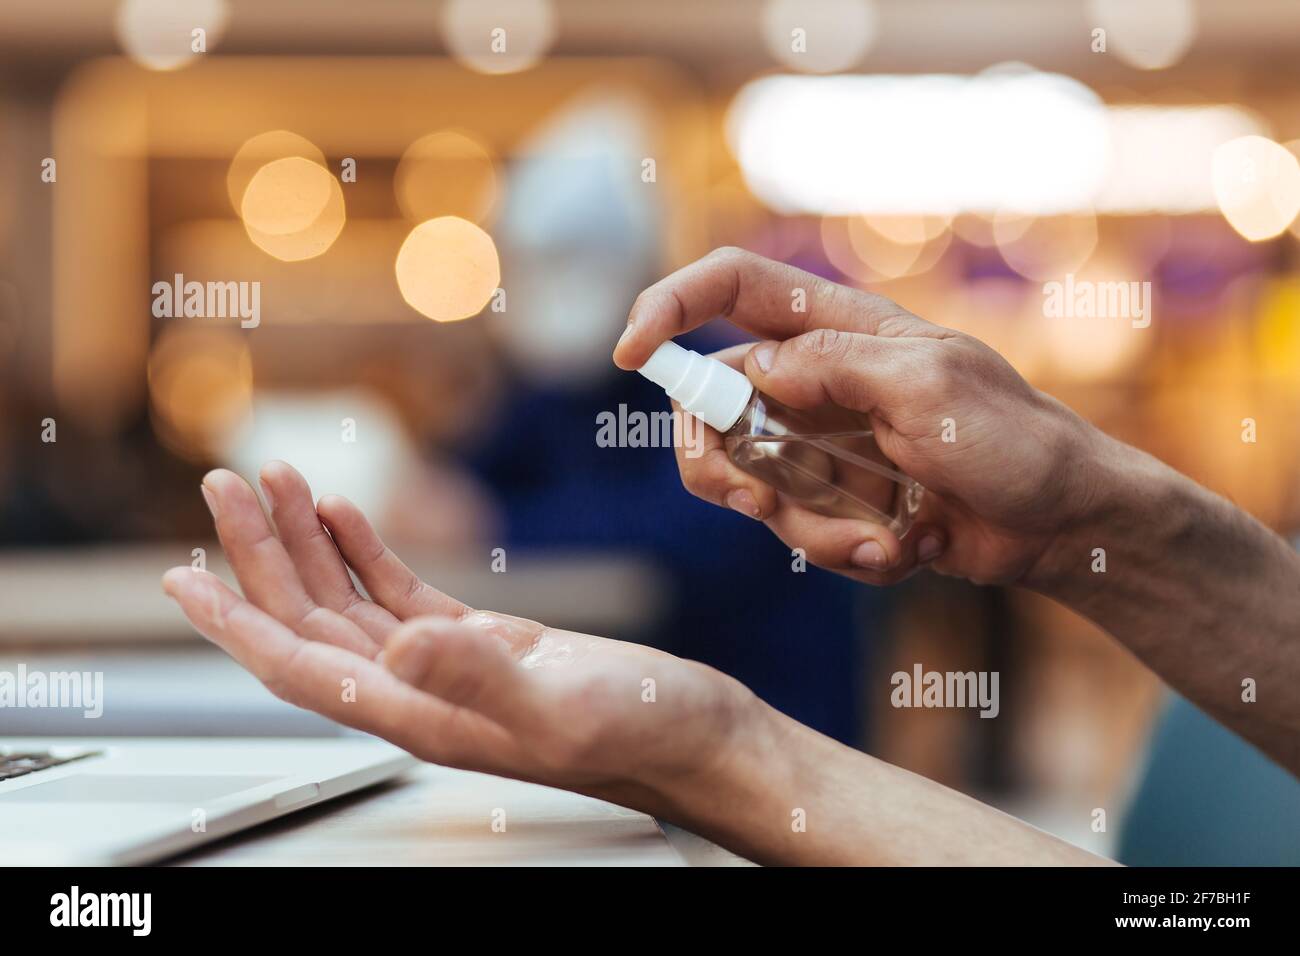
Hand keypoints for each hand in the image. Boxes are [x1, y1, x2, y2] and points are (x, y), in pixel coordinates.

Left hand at [162, 462, 758, 817]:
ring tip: (275, 483)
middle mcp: (420, 693)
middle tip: (225, 485)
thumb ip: (477, 678)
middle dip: (261, 553)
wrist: (695, 732)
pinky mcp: (482, 643)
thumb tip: (395, 647)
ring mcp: (448, 667)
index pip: (299, 666)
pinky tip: (347, 516)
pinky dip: (366, 549)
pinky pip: (400, 592)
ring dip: (307, 542)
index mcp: (421, 716)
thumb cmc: (643, 734)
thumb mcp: (560, 704)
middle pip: (312, 621)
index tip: (185, 575)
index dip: (236, 621)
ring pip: (350, 601)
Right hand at [614, 247, 1099, 586]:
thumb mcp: (930, 388)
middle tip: (759, 502)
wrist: (1063, 525)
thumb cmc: (1015, 441)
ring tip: (881, 539)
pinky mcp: (832, 501)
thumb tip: (750, 369)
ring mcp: (819, 444)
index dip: (671, 305)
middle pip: (712, 403)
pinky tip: (902, 551)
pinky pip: (793, 530)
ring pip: (746, 481)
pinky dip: (839, 550)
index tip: (631, 355)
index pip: (732, 286)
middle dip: (724, 462)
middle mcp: (815, 381)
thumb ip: (833, 366)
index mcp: (839, 329)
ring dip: (802, 524)